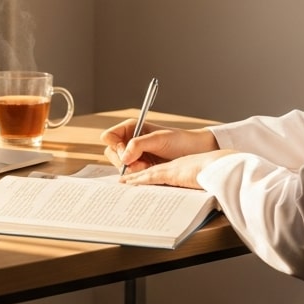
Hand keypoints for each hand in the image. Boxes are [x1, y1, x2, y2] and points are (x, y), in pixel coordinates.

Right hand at [101, 120, 218, 175]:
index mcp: (131, 128)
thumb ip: (138, 144)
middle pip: (111, 153)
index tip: (127, 153)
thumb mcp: (158, 139)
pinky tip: (147, 171)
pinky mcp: (140, 166)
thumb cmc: (179, 140)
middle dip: (123, 161)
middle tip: (140, 164)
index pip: (109, 137)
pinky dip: (136, 175)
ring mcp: (134, 155)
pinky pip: (129, 173)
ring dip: (131, 169)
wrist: (194, 153)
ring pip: (120, 165)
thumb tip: (123, 158)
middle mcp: (129, 141)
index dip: (115, 146)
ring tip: (147, 166)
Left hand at [119, 149, 236, 188]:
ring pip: (147, 174)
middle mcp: (175, 167)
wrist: (224, 165)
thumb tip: (208, 204)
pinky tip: (128, 184)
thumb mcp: (208, 181)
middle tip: (124, 182)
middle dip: (138, 177)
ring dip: (134, 179)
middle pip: (152, 172)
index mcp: (183, 168)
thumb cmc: (220, 174)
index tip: (142, 181)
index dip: (151, 177)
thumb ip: (202, 190)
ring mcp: (172, 169)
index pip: (163, 173)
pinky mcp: (171, 174)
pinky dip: (138, 181)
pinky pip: (150, 177)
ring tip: (121, 184)